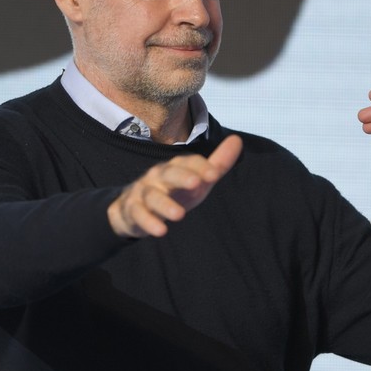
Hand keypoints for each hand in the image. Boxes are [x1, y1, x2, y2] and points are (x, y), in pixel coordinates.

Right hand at [108, 134, 242, 237]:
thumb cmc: (174, 191)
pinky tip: (160, 230)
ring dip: (165, 204)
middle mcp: (158, 176)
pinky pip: (139, 214)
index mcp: (175, 167)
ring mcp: (144, 192)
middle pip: (169, 173)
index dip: (201, 167)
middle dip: (181, 176)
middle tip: (196, 183)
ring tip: (179, 215)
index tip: (214, 174)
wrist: (135, 207)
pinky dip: (148, 222)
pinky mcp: (133, 209)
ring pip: (153, 195)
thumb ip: (218, 164)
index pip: (188, 162)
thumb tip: (237, 140)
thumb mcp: (198, 179)